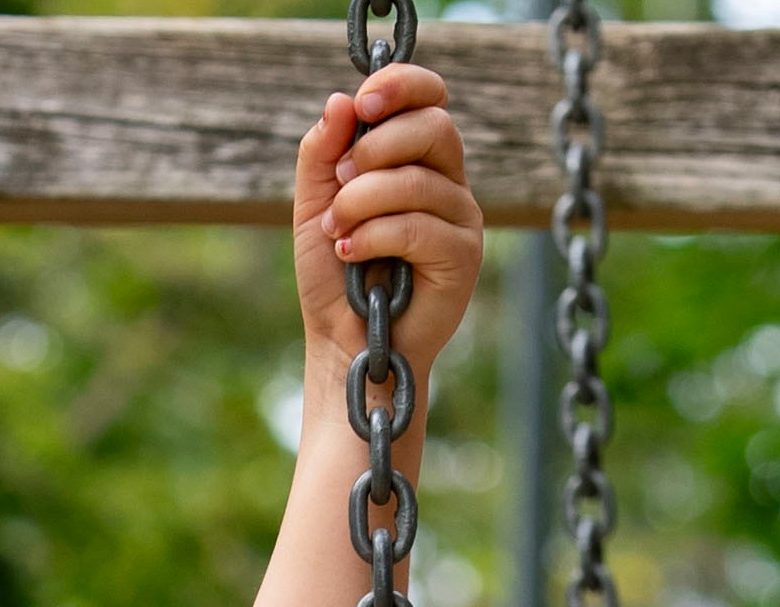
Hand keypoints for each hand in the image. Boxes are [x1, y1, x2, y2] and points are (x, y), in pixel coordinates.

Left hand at [292, 67, 483, 380]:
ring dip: (362, 201)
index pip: (431, 99)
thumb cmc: (336, 280)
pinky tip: (350, 252)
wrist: (344, 347)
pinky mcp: (463, 257)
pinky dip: (374, 235)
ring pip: (419, 180)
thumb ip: (322, 154)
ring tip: (336, 231)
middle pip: (433, 127)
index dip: (402, 87)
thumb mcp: (316, 207)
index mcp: (420, 161)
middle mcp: (449, 184)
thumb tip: (340, 100)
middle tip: (340, 181)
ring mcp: (462, 219)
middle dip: (377, 147)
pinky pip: (418, 226)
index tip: (362, 103)